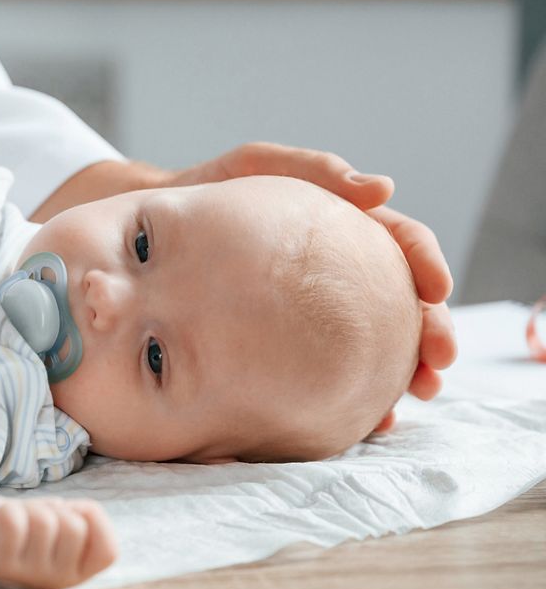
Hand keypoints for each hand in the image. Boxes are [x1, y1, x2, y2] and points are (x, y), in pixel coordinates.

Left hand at [0, 495, 117, 588]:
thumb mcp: (65, 524)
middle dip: (57, 509)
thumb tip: (88, 513)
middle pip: (75, 526)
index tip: (73, 514)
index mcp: (78, 574)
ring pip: (43, 519)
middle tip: (39, 519)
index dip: (94, 520)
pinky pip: (13, 520)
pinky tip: (0, 524)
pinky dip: (6, 510)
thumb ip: (87, 521)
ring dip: (30, 508)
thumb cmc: (28, 524)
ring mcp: (28, 575)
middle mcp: (56, 581)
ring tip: (19, 522)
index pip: (108, 551)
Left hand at [37, 142, 457, 407]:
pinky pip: (327, 371)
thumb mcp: (257, 167)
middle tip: (436, 362)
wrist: (151, 236)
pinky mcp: (288, 343)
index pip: (402, 243)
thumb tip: (381, 188)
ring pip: (375, 344)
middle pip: (401, 302)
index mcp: (343, 226)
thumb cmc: (211, 190)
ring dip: (402, 371)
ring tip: (413, 397)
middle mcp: (339, 271)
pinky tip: (363, 421)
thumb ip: (313, 169)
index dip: (426, 265)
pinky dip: (352, 394)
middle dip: (429, 332)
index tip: (437, 289)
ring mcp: (316, 310)